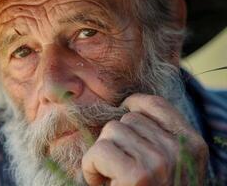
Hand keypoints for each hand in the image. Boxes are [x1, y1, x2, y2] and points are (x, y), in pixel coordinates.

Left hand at [81, 94, 208, 185]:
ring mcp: (160, 161)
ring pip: (110, 132)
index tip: (121, 115)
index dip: (131, 105)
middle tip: (118, 168)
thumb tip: (125, 108)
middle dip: (114, 141)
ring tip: (113, 177)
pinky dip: (91, 168)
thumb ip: (157, 138)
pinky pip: (100, 151)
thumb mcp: (169, 163)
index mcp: (192, 144)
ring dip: (102, 155)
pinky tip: (103, 183)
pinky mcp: (138, 175)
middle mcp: (179, 150)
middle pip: (126, 119)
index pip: (155, 104)